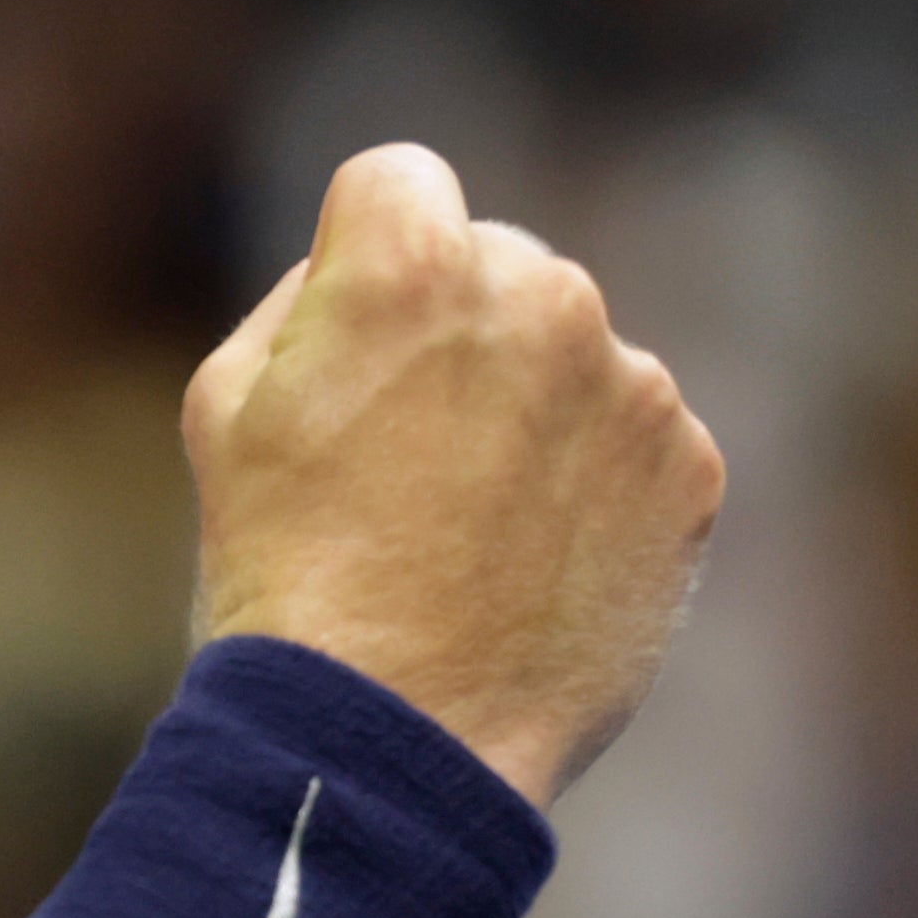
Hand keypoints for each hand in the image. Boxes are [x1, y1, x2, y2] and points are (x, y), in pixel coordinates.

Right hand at [182, 144, 722, 807]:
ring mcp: (630, 382)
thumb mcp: (226, 405)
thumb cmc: (282, 571)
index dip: (362, 252)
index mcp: (413, 262)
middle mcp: (541, 293)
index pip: (398, 179)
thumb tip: (375, 279)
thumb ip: (310, 299)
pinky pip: (634, 437)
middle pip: (498, 263)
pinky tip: (533, 562)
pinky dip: (594, 484)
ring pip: (573, 354)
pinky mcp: (691, 466)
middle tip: (407, 455)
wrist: (393, 738)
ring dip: (531, 408)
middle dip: (460, 331)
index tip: (355, 334)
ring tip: (469, 528)